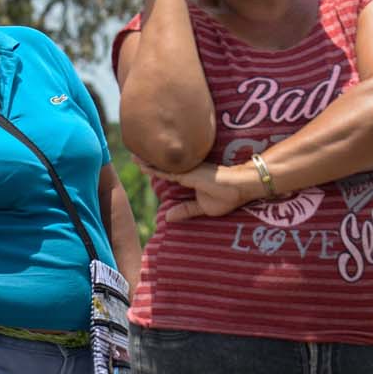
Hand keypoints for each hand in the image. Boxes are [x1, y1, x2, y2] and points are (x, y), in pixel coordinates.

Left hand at [137, 160, 264, 221]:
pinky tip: (140, 162)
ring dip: (146, 160)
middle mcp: (184, 171)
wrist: (240, 187)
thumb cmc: (225, 197)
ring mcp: (185, 170)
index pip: (167, 173)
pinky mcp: (186, 172)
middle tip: (133, 155)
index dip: (154, 169)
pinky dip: (151, 166)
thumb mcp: (202, 208)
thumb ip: (185, 210)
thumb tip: (167, 218)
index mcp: (187, 178)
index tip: (141, 165)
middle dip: (147, 161)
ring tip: (132, 155)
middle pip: (161, 166)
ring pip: (160, 165)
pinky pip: (165, 169)